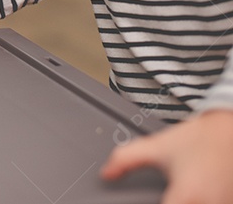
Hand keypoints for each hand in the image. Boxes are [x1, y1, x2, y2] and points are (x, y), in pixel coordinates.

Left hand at [102, 109, 232, 203]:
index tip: (148, 200)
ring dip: (181, 202)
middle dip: (166, 202)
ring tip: (177, 193)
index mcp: (188, 196)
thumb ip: (125, 159)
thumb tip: (106, 174)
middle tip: (164, 194)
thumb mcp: (156, 146)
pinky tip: (192, 194)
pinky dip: (196, 202)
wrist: (229, 128)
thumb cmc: (197, 138)